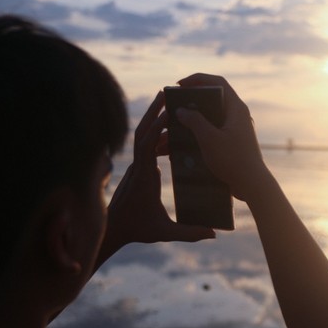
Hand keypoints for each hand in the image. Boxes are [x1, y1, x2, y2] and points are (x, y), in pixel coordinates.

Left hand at [99, 92, 214, 260]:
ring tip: (166, 101)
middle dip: (152, 112)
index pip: (147, 147)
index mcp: (144, 178)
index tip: (169, 112)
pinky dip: (154, 132)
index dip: (156, 128)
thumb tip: (214, 234)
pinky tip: (167, 126)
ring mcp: (135, 166)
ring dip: (152, 118)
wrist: (113, 229)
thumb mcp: (164, 232)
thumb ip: (189, 233)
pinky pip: (145, 145)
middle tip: (165, 93)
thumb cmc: (137, 229)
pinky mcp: (137, 167)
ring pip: (141, 136)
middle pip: (141, 133)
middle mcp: (137, 167)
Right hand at [174, 73, 271, 201]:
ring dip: (190, 123)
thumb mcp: (209, 139)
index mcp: (235, 108)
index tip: (179, 85)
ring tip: (171, 131)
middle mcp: (237, 115)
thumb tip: (181, 111)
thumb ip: (194, 121)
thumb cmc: (234, 160)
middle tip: (173, 108)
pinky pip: (211, 134)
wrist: (252, 186)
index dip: (197, 79)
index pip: (216, 82)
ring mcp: (234, 130)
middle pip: (211, 100)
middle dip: (189, 104)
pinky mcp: (231, 144)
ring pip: (208, 119)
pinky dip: (196, 137)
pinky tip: (180, 147)